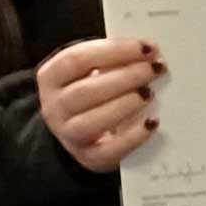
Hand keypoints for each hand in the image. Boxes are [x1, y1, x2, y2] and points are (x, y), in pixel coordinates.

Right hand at [35, 36, 161, 170]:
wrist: (79, 134)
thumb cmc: (91, 94)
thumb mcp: (89, 73)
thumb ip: (111, 60)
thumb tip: (149, 51)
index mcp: (51, 77)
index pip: (76, 59)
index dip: (113, 51)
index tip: (146, 47)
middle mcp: (54, 107)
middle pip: (86, 91)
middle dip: (125, 77)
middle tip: (154, 69)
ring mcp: (69, 134)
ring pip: (93, 120)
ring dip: (126, 104)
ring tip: (149, 93)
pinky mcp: (90, 157)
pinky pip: (111, 150)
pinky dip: (133, 136)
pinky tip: (152, 122)